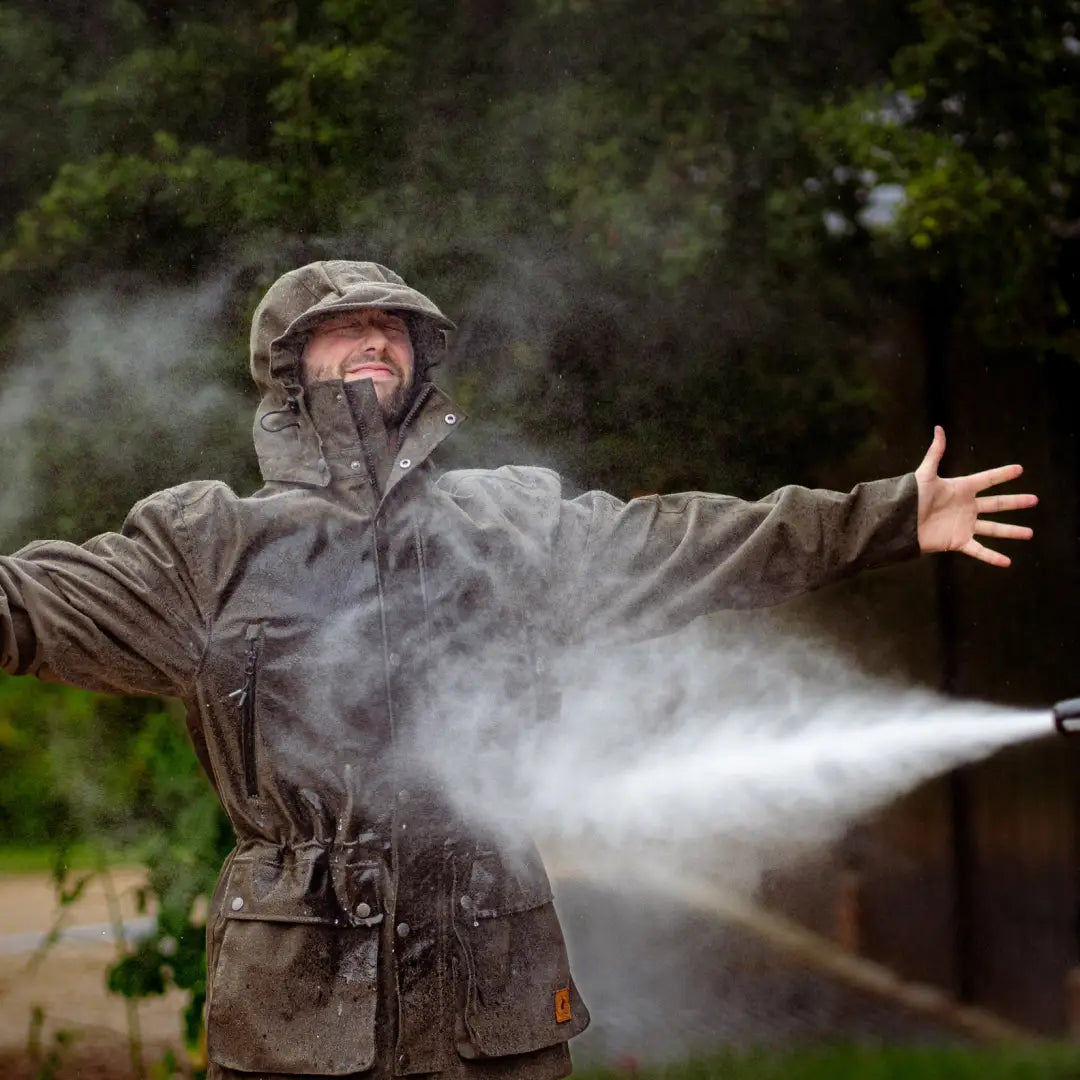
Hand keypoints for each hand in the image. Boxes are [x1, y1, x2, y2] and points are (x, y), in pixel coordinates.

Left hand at [915, 426, 1036, 566]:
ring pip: (994, 529)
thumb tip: (938, 428)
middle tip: (1034, 500)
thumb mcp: (925, 474)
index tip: (1019, 469)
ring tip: (1030, 533)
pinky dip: (992, 557)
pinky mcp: (958, 541)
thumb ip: (936, 452)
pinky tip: (1007, 562)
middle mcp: (966, 507)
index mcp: (961, 488)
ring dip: (1012, 531)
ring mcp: (964, 525)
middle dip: (1015, 502)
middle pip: (996, 504)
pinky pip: (979, 550)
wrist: (899, 522)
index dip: (1002, 474)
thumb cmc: (910, 497)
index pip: (987, 479)